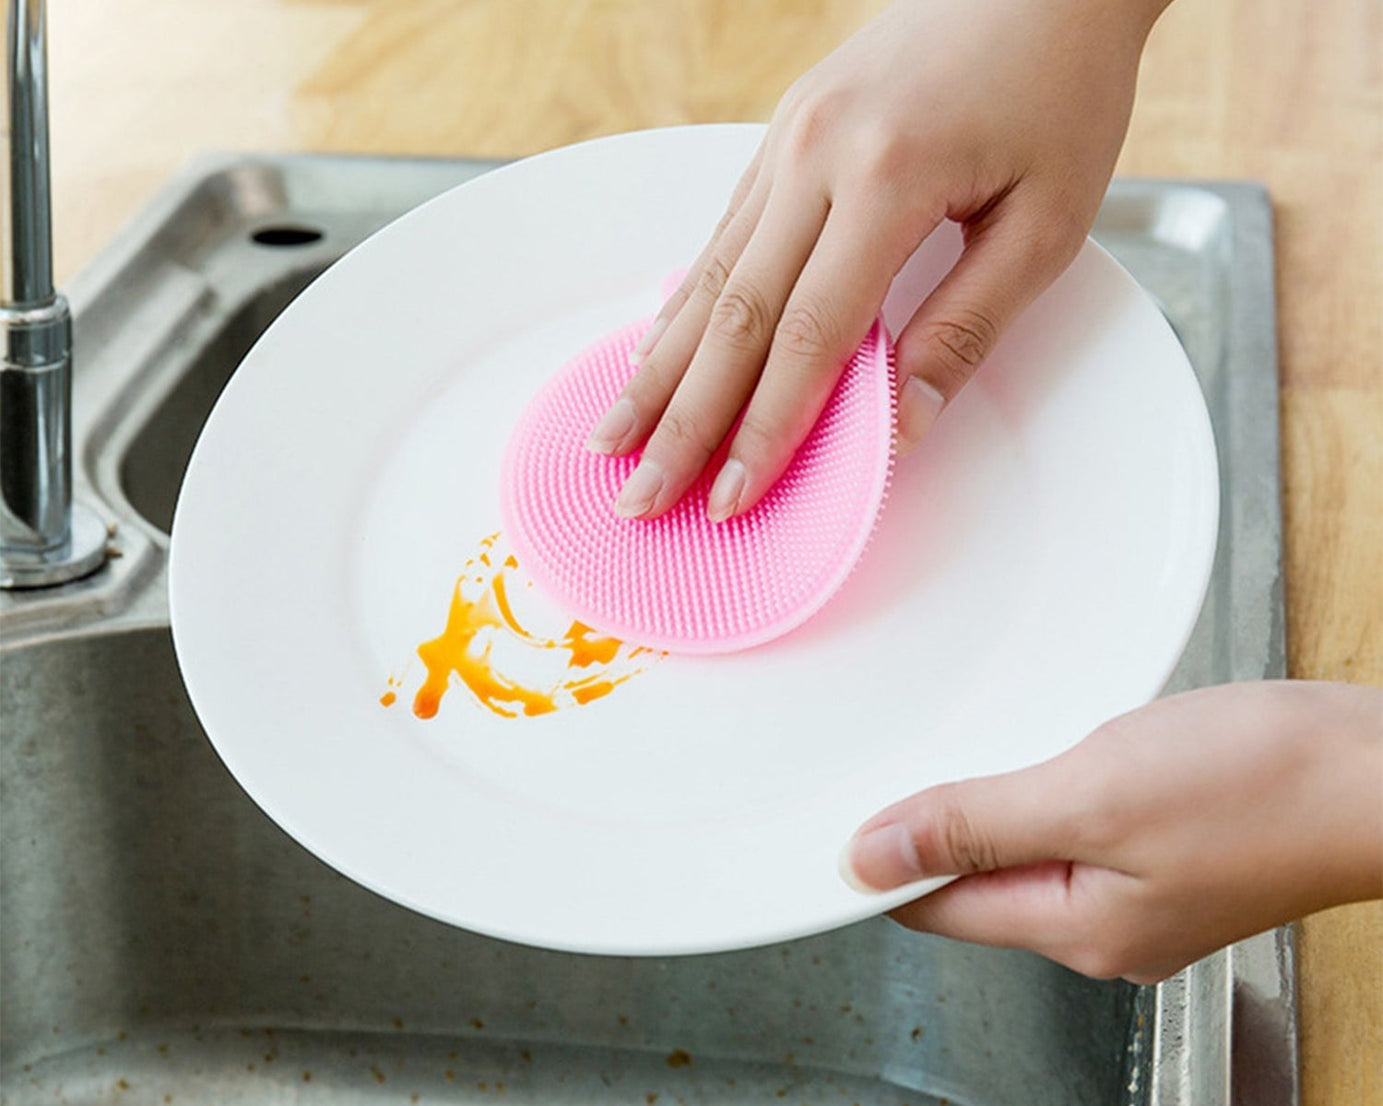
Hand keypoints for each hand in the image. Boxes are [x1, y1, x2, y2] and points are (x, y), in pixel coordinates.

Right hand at [587, 0, 1169, 520]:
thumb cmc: (1058, 95)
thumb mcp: (1047, 222)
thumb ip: (968, 327)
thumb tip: (899, 426)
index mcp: (888, 177)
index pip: (809, 336)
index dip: (762, 429)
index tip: (728, 498)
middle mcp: (816, 155)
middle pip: (733, 315)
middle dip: (682, 420)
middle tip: (638, 495)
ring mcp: (787, 138)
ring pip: (708, 276)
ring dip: (659, 369)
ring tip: (614, 437)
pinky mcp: (781, 133)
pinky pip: (721, 235)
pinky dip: (682, 305)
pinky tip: (654, 353)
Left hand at [841, 681, 1382, 983]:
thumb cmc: (1264, 785)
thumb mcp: (1091, 796)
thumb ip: (973, 827)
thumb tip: (870, 858)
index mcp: (1075, 927)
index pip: (935, 909)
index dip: (876, 865)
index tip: (830, 824)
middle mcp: (1103, 924)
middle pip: (974, 886)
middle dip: (925, 833)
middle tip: (882, 772)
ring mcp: (1140, 890)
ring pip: (1023, 852)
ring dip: (983, 808)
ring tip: (950, 757)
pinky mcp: (1169, 848)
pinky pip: (1073, 828)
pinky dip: (1040, 790)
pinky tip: (1038, 754)